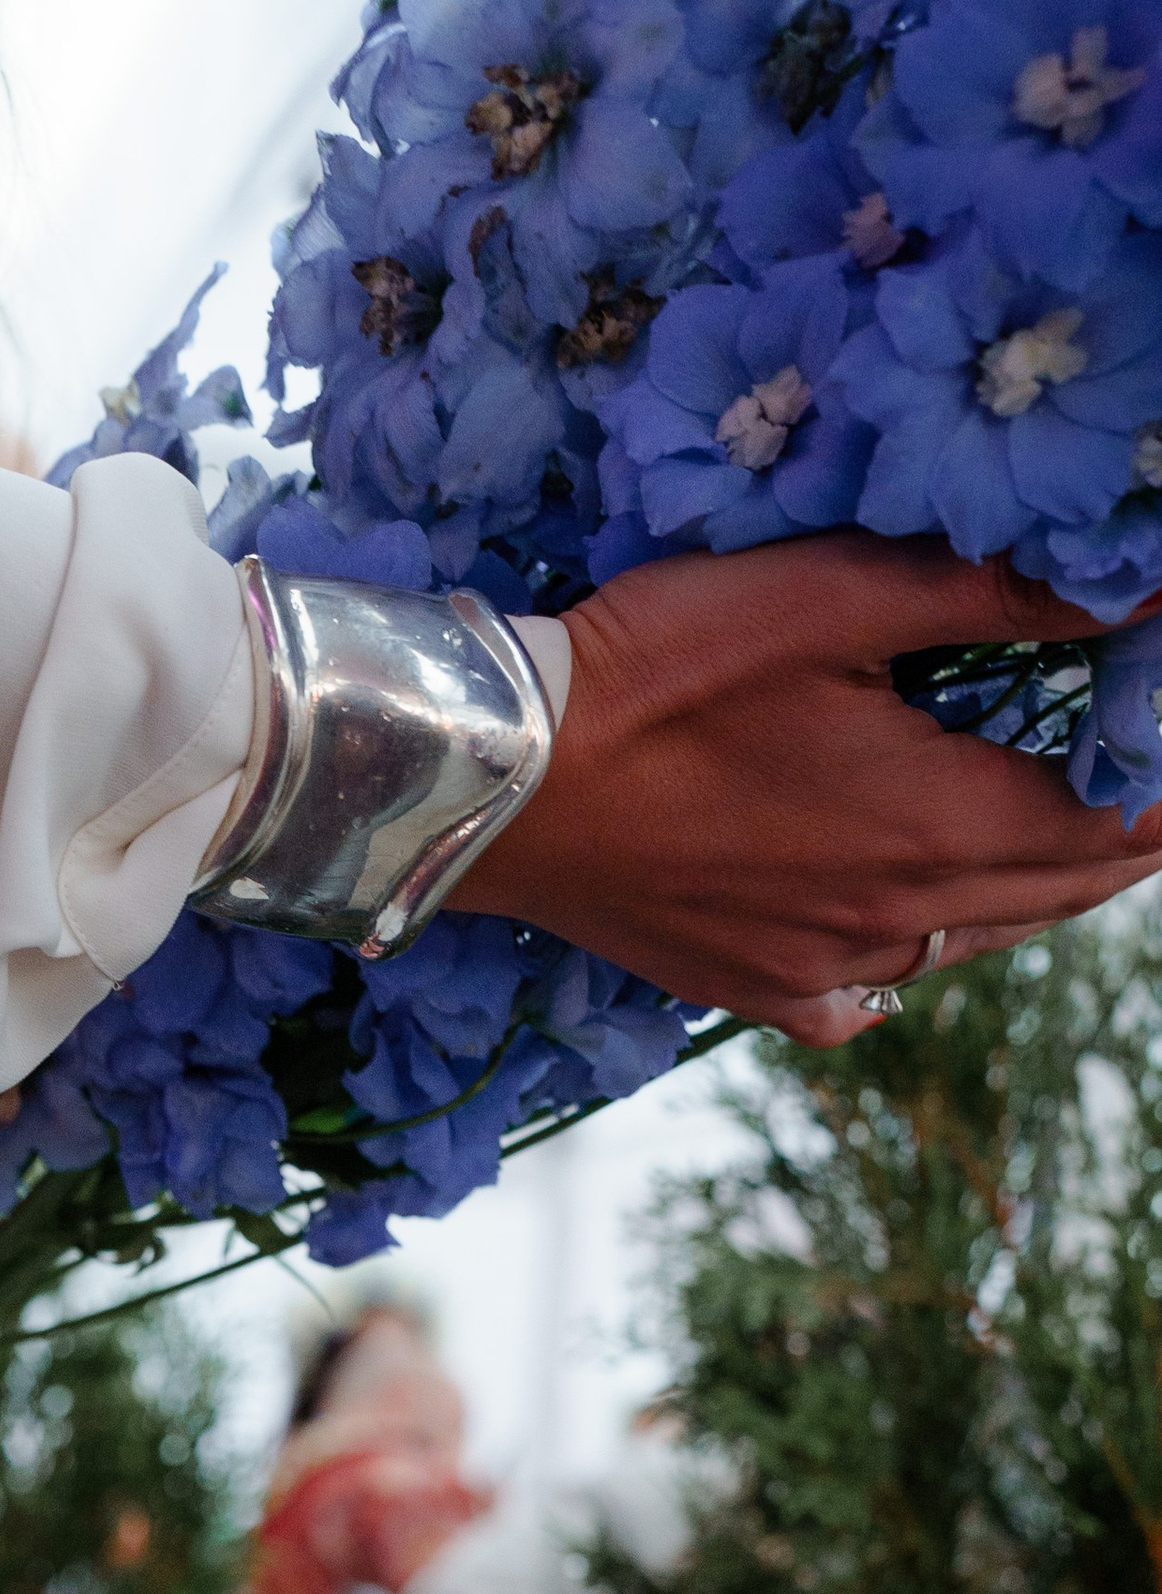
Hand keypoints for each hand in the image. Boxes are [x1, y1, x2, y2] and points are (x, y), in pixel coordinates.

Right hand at [460, 535, 1161, 1045]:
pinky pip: (874, 998)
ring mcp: (823, 971)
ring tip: (1070, 832)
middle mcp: (897, 923)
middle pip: (1068, 889)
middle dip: (1130, 831)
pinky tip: (909, 920)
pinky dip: (919, 957)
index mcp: (938, 825)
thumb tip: (1131, 597)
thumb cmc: (659, 672)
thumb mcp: (833, 592)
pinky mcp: (756, 992)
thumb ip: (995, 594)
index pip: (1120, 819)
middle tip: (1152, 778)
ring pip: (982, 944)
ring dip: (1041, 888)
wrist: (500, 786)